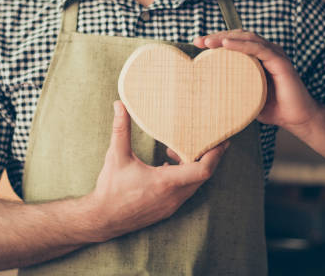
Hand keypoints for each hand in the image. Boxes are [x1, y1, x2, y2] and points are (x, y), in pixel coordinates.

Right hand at [89, 101, 227, 241]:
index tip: (222, 141)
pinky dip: (184, 177)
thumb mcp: (116, 156)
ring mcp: (171, 205)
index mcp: (165, 182)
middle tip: (205, 139)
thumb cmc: (110, 189)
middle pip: (203, 175)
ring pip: (194, 184)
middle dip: (205, 156)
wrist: (102, 219)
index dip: (215, 155)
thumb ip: (120, 129)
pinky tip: (167, 166)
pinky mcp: (167, 210)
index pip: (203, 170)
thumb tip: (119, 105)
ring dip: (191, 166)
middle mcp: (173, 196)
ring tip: (176, 150)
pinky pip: (185, 192)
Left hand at [194, 30, 319, 135]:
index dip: (216, 41)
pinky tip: (226, 45)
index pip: (234, 42)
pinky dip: (241, 45)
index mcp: (257, 57)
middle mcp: (266, 51)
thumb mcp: (245, 96)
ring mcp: (274, 54)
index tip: (197, 44)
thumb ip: (232, 89)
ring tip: (209, 42)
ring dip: (226, 38)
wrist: (296, 118)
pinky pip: (258, 48)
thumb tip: (206, 94)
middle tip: (199, 41)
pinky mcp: (280, 61)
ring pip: (247, 38)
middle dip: (217, 37)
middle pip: (239, 36)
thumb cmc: (272, 108)